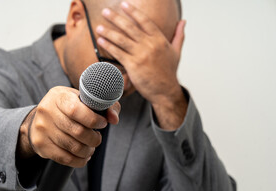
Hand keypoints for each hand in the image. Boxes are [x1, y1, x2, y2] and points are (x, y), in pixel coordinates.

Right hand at [17, 86, 120, 166]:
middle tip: (98, 138)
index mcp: (59, 96)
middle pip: (77, 132)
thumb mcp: (83, 99)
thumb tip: (114, 119)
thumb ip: (103, 105)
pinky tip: (84, 156)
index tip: (102, 123)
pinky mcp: (41, 145)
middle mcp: (47, 111)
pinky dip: (79, 161)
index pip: (76, 110)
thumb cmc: (68, 106)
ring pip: (73, 147)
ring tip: (91, 147)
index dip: (93, 120)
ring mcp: (42, 129)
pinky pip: (65, 158)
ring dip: (88, 150)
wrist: (40, 118)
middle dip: (94, 138)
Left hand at [96, 1, 186, 128]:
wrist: (165, 91)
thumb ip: (178, 35)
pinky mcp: (133, 65)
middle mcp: (150, 45)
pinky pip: (118, 53)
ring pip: (122, 40)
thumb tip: (183, 22)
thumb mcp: (176, 51)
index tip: (124, 4)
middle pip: (130, 28)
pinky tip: (101, 41)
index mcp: (159, 39)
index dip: (133, 12)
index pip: (145, 21)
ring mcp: (141, 55)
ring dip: (108, 32)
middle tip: (105, 12)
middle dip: (116, 18)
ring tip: (99, 27)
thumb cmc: (169, 72)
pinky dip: (109, 46)